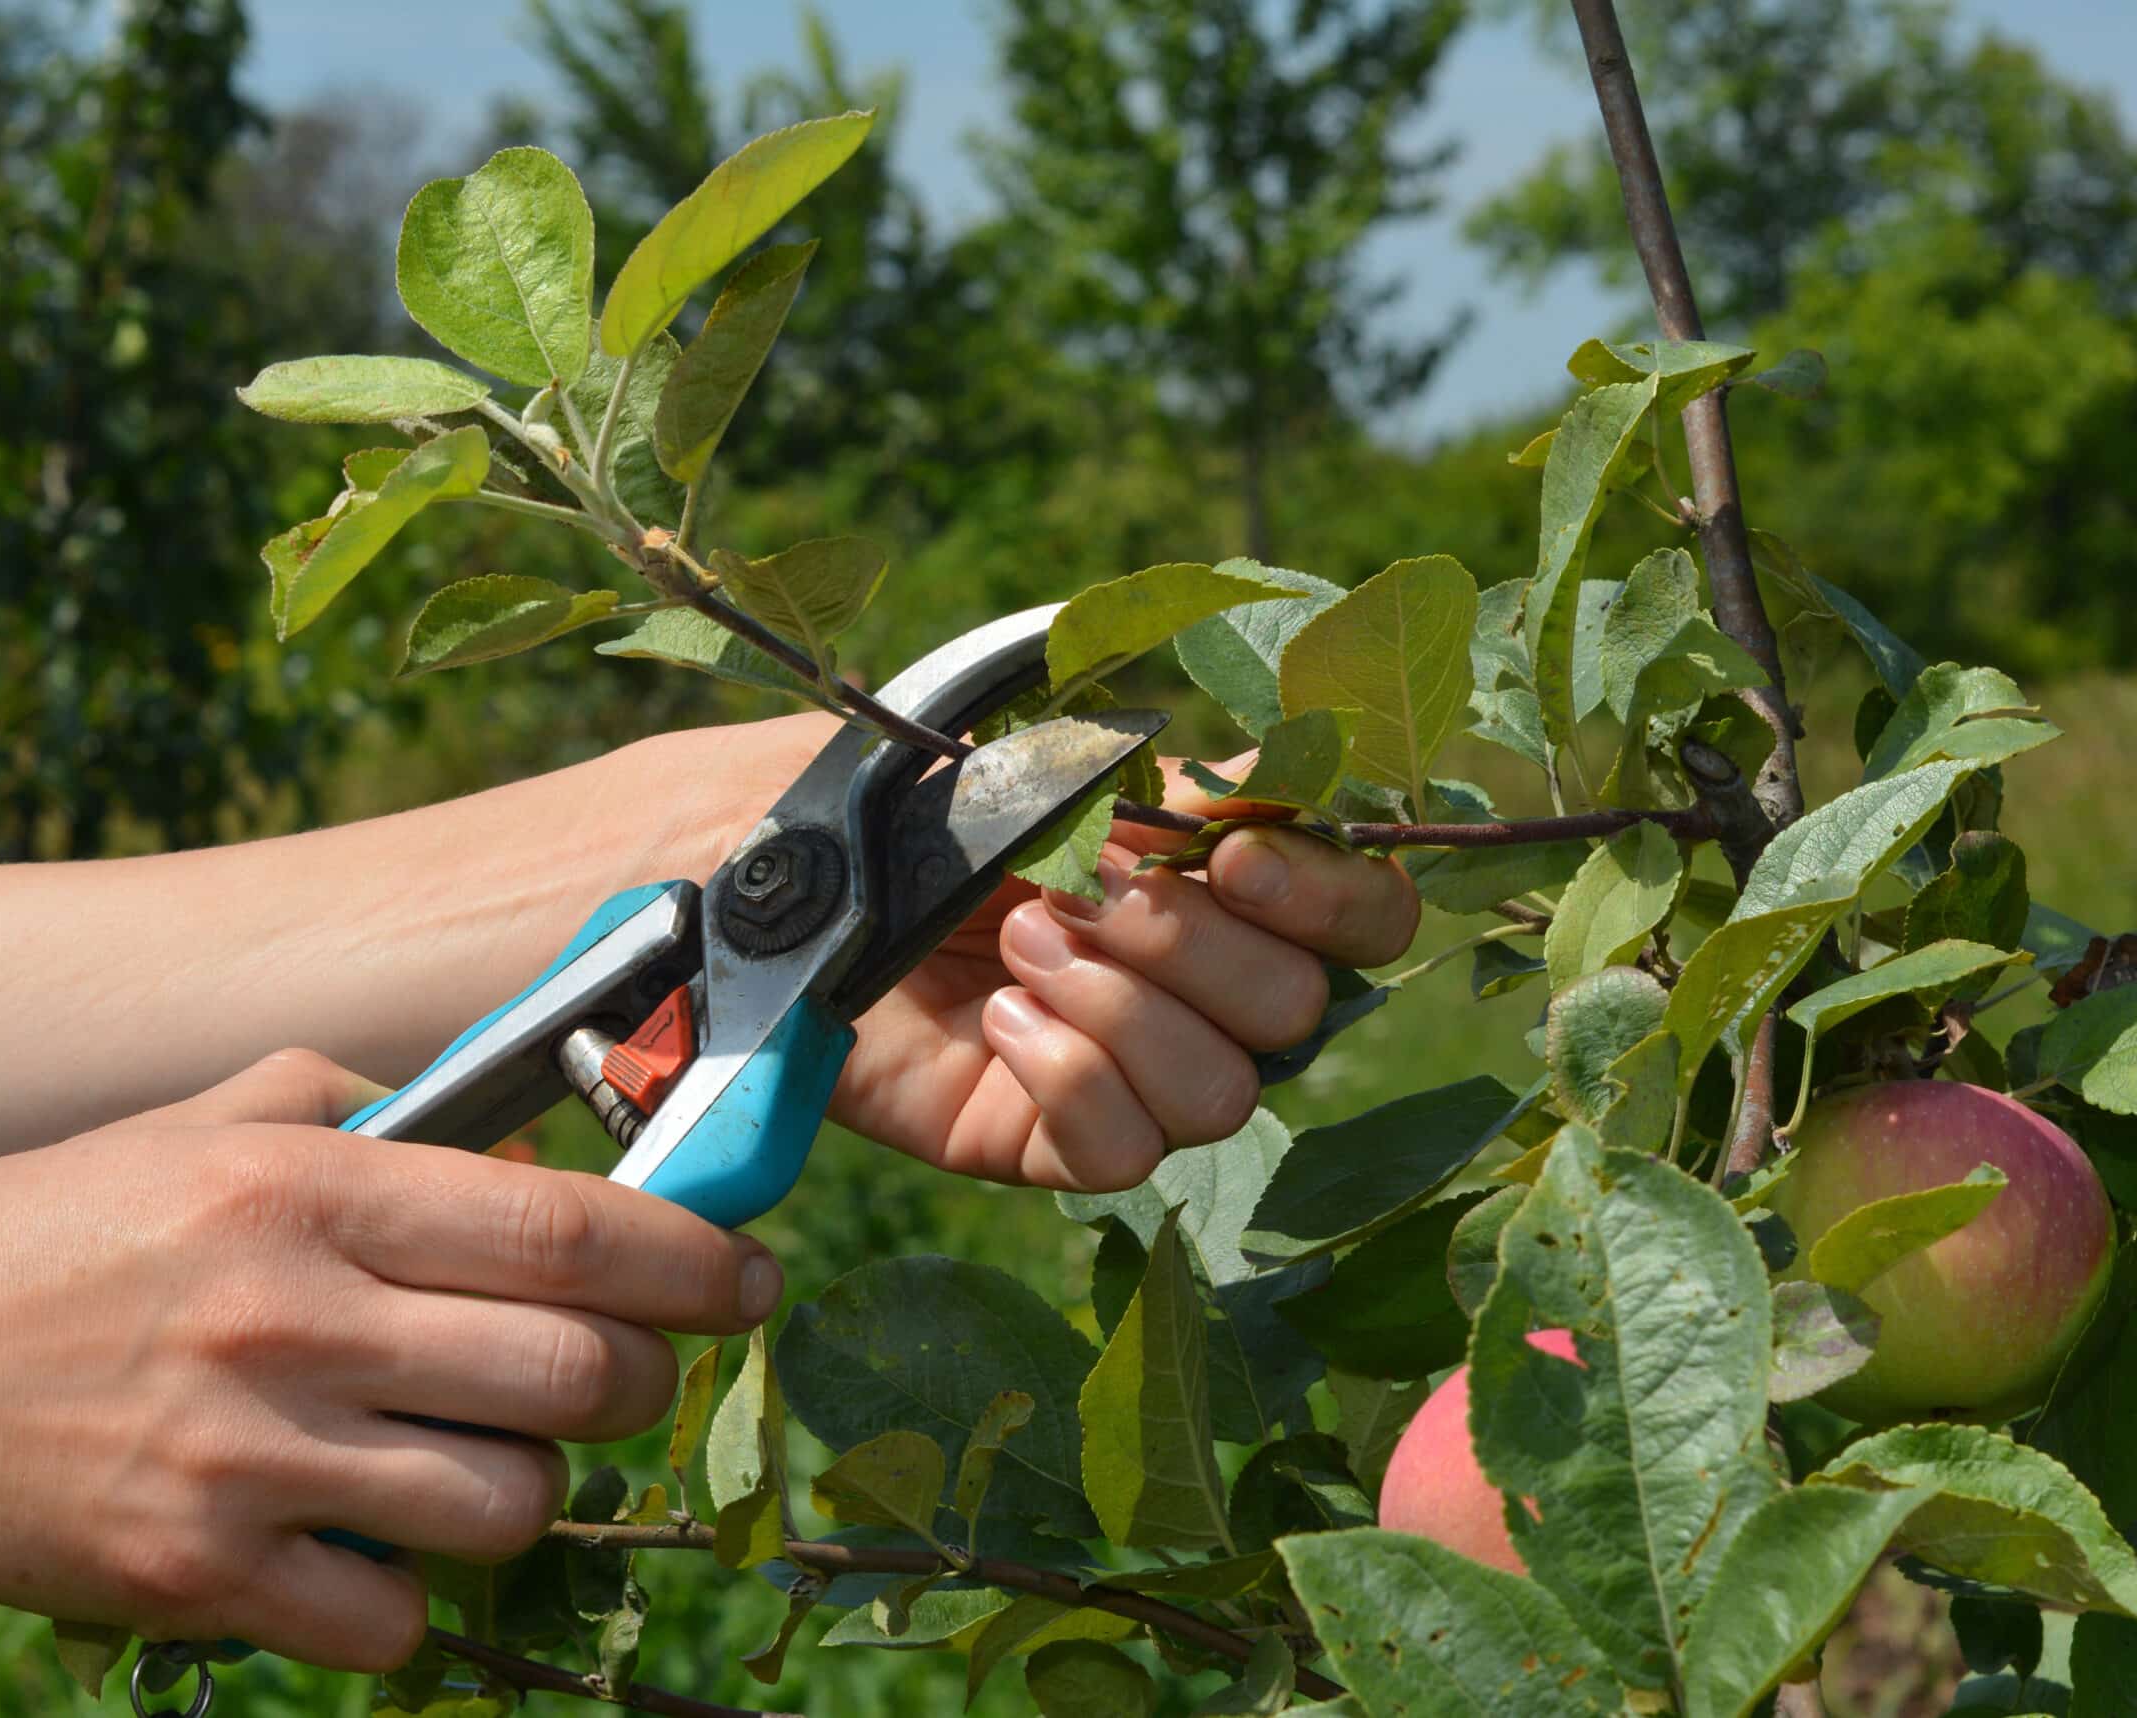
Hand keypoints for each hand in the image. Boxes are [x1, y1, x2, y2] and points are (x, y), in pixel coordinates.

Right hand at [0, 1051, 780, 1670]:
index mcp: (304, 1192)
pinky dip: (412, 1588)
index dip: (690, 1258)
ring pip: (508, 1505)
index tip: (750, 1276)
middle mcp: (292, 1322)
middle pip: (571, 1373)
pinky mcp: (199, 1580)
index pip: (565, 1229)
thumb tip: (516, 1136)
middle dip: (640, 1380)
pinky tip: (366, 1535)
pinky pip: (397, 1616)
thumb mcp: (193, 1127)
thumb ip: (358, 1111)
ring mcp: (248, 1463)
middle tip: (627, 1372)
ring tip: (478, 1454)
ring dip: (529, 1487)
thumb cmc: (40, 1239)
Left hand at [832, 745, 1420, 1193]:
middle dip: (1187, 943)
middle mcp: (1195, 989)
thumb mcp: (1043, 767)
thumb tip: (1265, 813)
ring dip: (1120, 1009)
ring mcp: (1126, 1075)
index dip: (1330, 895)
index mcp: (1220, 881)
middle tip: (1069, 891)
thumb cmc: (907, 803)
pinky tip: (995, 1021)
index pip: (1367, 916)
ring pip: (1223, 1096)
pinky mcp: (1045, 1144)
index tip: (1234, 856)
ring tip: (1015, 946)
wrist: (769, 870)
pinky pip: (1120, 1154)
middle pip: (1298, 1010)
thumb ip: (1171, 788)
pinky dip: (1066, 1080)